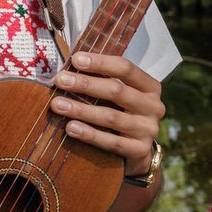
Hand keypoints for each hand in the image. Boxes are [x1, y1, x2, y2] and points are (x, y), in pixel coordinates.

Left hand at [50, 52, 164, 178]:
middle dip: (85, 84)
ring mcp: (148, 130)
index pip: (125, 69)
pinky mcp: (140, 150)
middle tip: (60, 81)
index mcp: (150, 87)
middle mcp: (153, 107)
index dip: (100, 63)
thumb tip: (71, 64)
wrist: (137, 151)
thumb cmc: (122, 114)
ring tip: (58, 104)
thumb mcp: (121, 95)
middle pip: (117, 91)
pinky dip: (89, 134)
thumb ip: (104, 80)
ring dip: (82, 109)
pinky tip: (71, 128)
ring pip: (111, 117)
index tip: (75, 60)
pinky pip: (111, 142)